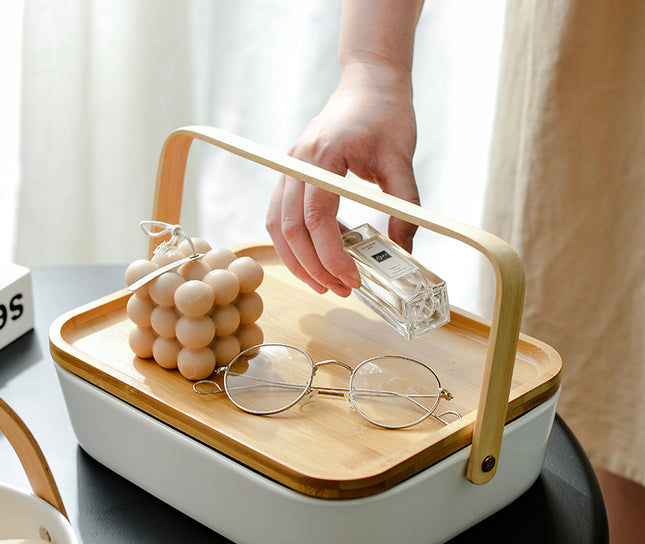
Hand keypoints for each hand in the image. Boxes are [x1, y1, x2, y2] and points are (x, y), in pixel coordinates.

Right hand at [266, 62, 419, 296]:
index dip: (331, 254)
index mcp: (323, 154)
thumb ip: (404, 205)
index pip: (317, 216)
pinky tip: (315, 259)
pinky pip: (280, 216)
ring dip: (297, 260)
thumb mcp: (402, 159)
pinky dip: (293, 243)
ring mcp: (289, 167)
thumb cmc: (386, 114)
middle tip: (340, 290)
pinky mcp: (291, 174)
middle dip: (313, 266)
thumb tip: (404, 251)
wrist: (368, 83)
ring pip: (277, 226)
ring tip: (323, 284)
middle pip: (290, 228)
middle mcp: (297, 161)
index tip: (352, 278)